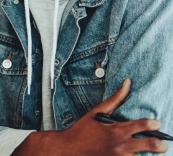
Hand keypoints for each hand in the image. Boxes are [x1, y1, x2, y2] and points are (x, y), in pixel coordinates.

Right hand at [13, 78, 167, 154]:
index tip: (157, 124)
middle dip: (160, 145)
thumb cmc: (82, 129)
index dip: (154, 124)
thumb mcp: (97, 111)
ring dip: (146, 154)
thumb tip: (127, 83)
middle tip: (163, 144)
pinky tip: (134, 155)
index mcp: (117, 130)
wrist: (68, 150)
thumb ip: (115, 98)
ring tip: (149, 151)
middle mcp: (121, 147)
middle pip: (150, 146)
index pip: (143, 126)